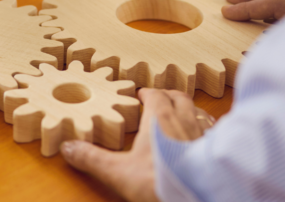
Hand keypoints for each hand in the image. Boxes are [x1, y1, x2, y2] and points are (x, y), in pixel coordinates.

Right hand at [61, 89, 205, 201]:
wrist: (198, 194)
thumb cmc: (161, 179)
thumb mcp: (119, 171)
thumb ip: (93, 159)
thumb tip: (69, 148)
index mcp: (159, 118)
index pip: (154, 96)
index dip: (146, 93)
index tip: (140, 94)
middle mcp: (183, 120)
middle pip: (179, 97)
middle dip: (169, 95)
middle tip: (162, 96)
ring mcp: (202, 134)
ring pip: (197, 111)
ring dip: (189, 108)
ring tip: (183, 112)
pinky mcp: (215, 150)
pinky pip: (212, 130)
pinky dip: (205, 127)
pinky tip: (202, 136)